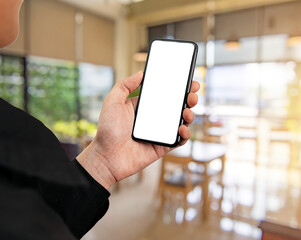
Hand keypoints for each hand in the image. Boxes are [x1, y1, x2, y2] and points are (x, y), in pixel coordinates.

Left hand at [77, 72, 199, 188]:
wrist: (106, 156)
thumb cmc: (107, 130)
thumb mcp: (113, 101)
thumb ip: (125, 85)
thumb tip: (141, 73)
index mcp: (145, 107)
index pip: (166, 94)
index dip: (179, 87)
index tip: (189, 81)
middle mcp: (155, 119)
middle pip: (177, 106)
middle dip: (189, 99)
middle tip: (191, 96)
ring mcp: (160, 133)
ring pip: (181, 122)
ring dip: (189, 115)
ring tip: (186, 112)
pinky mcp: (163, 147)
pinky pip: (179, 140)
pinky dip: (185, 134)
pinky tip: (181, 129)